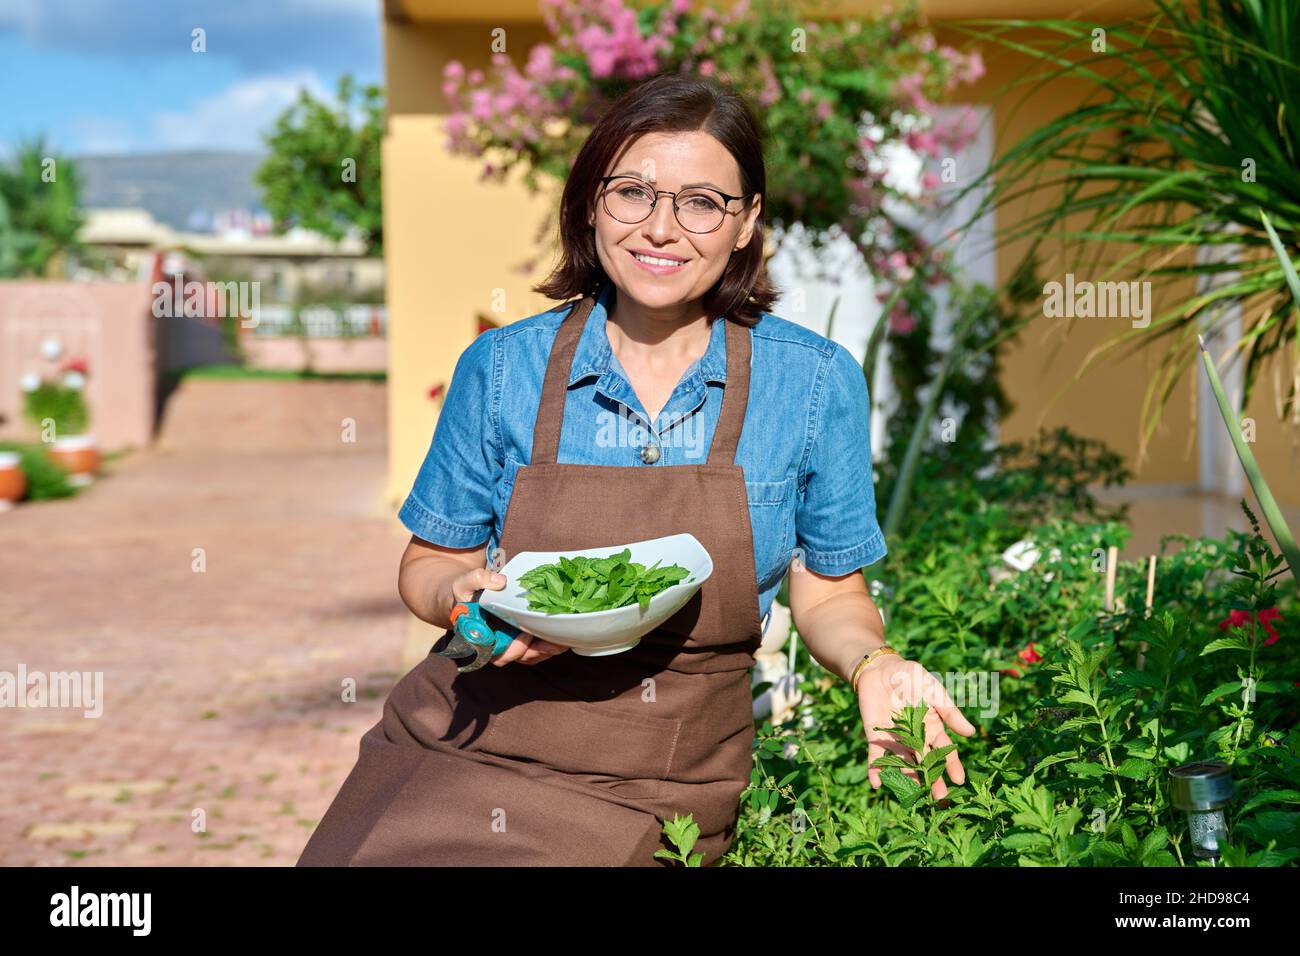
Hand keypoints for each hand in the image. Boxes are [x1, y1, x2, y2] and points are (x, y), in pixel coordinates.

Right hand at [450, 567, 570, 665]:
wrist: (465, 596)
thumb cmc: (463, 592)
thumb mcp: (464, 583)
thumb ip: (478, 579)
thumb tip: (500, 581)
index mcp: (479, 637)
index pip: (496, 653)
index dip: (512, 648)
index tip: (525, 636)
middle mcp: (494, 645)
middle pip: (517, 656)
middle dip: (536, 651)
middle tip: (554, 642)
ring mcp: (507, 643)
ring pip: (527, 655)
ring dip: (545, 651)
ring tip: (563, 642)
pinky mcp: (518, 638)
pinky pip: (532, 648)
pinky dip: (546, 644)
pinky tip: (561, 637)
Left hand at [856, 654, 975, 801]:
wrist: (880, 668)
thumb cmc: (911, 677)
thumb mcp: (934, 691)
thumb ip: (949, 711)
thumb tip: (971, 733)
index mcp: (932, 727)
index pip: (944, 750)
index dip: (951, 765)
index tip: (959, 780)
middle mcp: (915, 738)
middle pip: (925, 762)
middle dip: (933, 780)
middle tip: (939, 799)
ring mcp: (895, 739)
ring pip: (903, 763)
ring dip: (908, 779)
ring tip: (914, 796)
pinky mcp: (876, 736)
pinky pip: (876, 755)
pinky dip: (875, 769)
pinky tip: (876, 783)